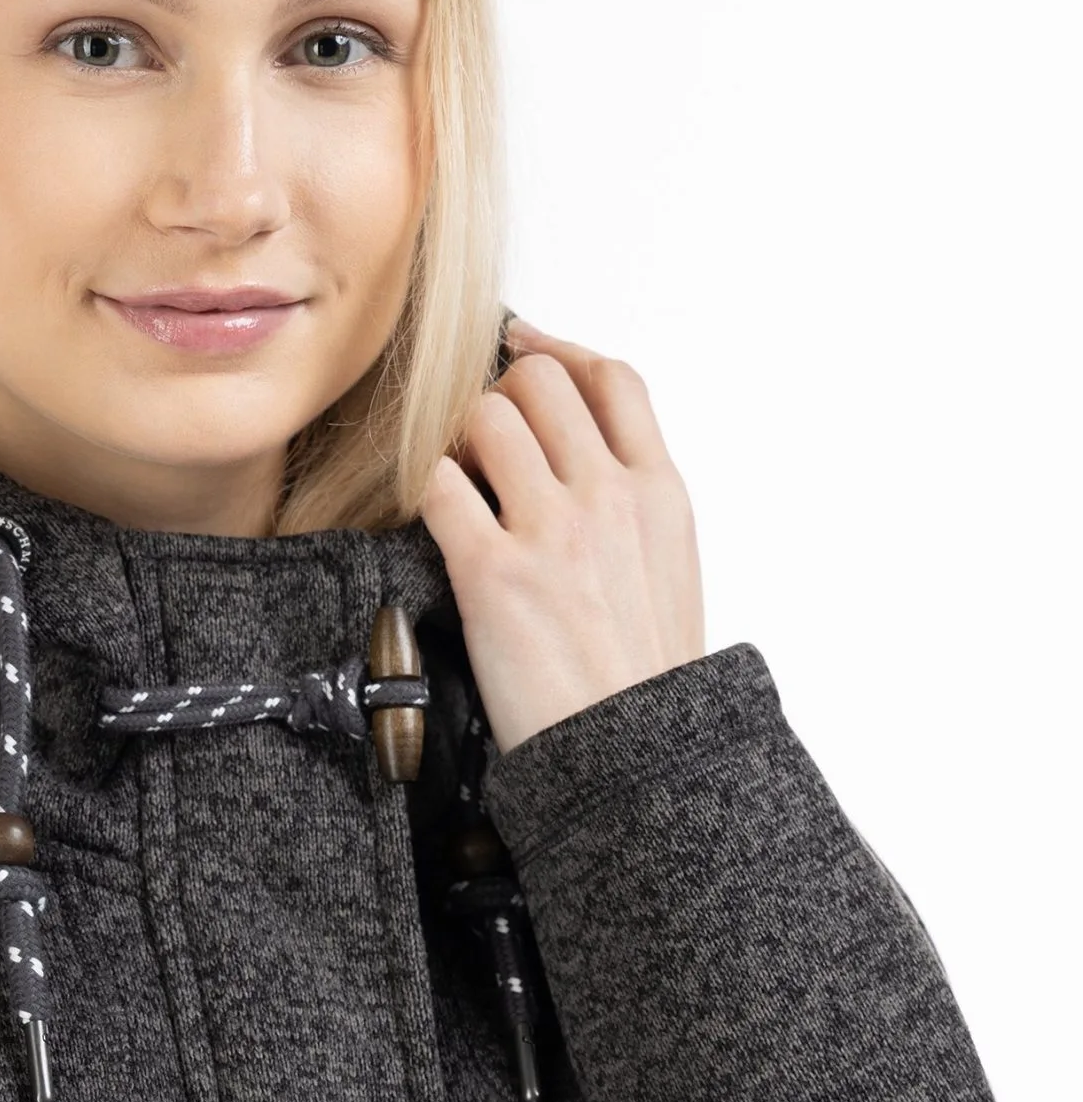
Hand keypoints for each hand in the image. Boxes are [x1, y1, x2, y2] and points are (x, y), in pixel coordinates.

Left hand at [419, 318, 705, 752]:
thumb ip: (632, 503)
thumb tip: (582, 456)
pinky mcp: (492, 571)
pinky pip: (440, 484)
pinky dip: (433, 493)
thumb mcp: (669, 568)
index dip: (559, 351)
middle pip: (540, 380)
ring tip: (469, 492)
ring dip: (464, 443)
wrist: (636, 754)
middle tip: (489, 445)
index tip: (525, 348)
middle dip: (502, 398)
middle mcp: (609, 495)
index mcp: (660, 492)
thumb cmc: (644, 676)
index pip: (611, 378)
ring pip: (485, 416)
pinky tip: (445, 524)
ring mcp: (551, 529)